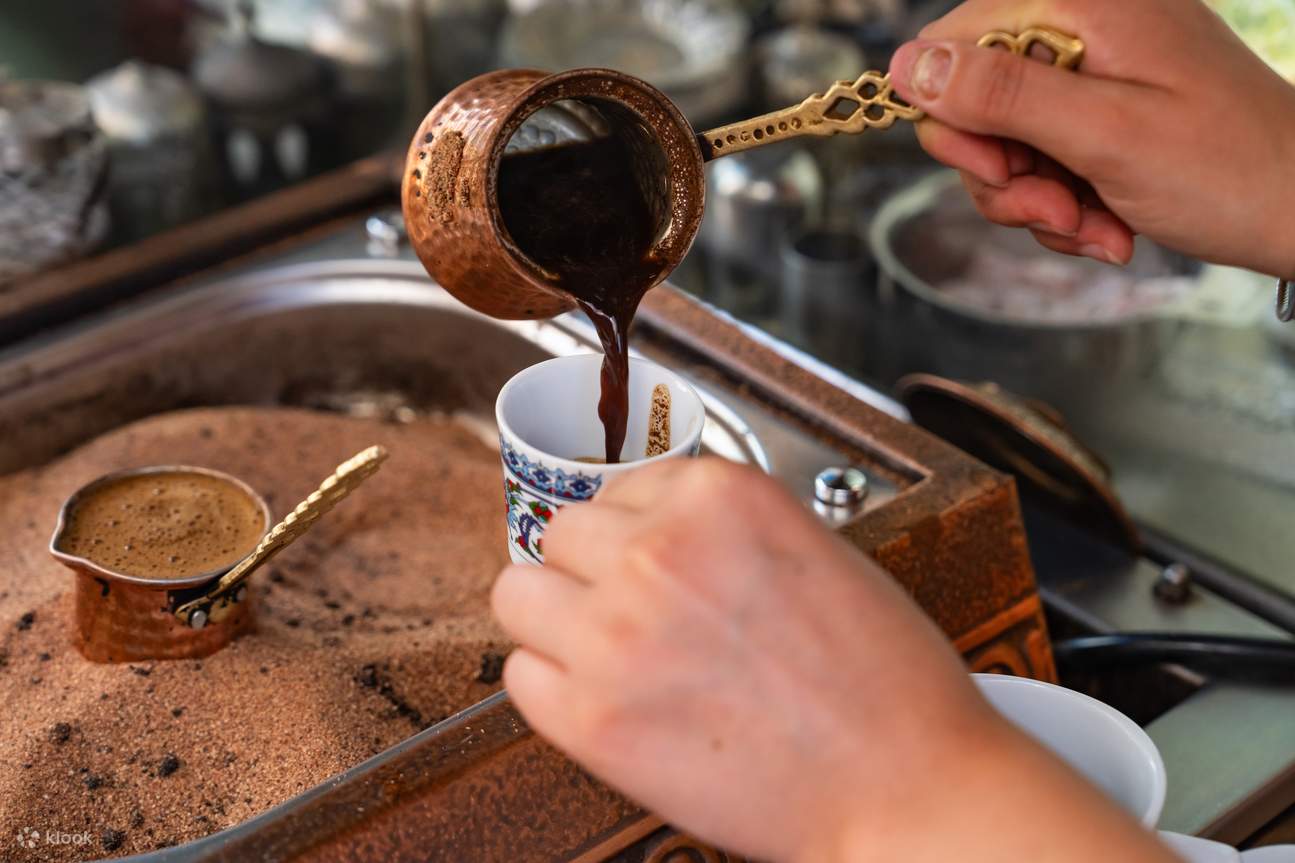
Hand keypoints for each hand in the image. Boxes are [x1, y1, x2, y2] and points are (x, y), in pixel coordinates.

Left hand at [492, 458, 1175, 861]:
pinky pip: (521, 676)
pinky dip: (554, 688)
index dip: (636, 531)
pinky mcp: (592, 716)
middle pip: (560, 532)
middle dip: (591, 570)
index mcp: (720, 497)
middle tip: (629, 612)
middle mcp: (658, 550)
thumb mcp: (815, 550)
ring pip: (518, 592)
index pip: (620, 486)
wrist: (907, 786)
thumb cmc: (883, 681)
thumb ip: (722, 530)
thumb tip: (649, 532)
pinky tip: (609, 702)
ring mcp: (617, 631)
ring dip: (554, 618)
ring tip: (606, 652)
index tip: (652, 563)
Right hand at [888, 0, 1294, 278]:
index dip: (956, 118)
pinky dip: (1063, 203)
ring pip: (1003, 141)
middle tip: (1056, 210)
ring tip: (1093, 226)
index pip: (954, 43)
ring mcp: (1096, 66)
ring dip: (1035, 201)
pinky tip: (1106, 225)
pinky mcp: (1105, 106)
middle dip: (1003, 172)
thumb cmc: (1225, 168)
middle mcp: (1083, 22)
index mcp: (1082, 3)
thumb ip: (1000, 94)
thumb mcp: (1101, 135)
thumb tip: (904, 65)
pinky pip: (1041, 159)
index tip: (1003, 171)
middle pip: (973, 99)